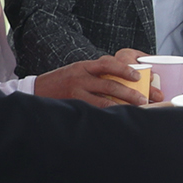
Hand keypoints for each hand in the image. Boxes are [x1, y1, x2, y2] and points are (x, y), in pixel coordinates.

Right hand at [33, 52, 152, 105]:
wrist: (37, 89)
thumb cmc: (63, 80)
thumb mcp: (78, 70)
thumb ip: (97, 73)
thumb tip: (124, 79)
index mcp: (84, 66)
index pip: (108, 64)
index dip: (125, 69)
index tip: (139, 76)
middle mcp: (81, 77)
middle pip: (110, 84)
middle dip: (131, 93)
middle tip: (145, 99)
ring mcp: (77, 93)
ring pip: (104, 101)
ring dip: (123, 106)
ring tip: (137, 110)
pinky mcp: (74, 105)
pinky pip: (94, 111)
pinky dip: (108, 115)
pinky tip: (118, 118)